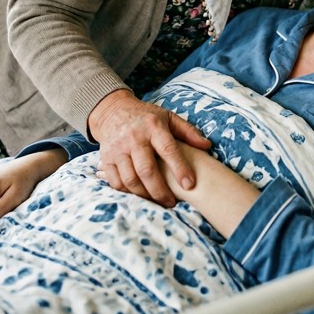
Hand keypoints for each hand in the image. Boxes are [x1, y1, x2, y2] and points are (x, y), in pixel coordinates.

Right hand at [88, 89, 210, 205]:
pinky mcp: (106, 159)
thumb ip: (188, 131)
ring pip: (131, 179)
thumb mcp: (168, 117)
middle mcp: (134, 138)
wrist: (113, 111)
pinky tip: (140, 195)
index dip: (180, 168)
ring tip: (158, 201)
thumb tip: (207, 146)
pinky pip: (116, 182)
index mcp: (153, 127)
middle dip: (161, 191)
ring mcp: (118, 149)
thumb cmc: (147, 117)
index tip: (190, 185)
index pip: (168, 149)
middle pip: (147, 170)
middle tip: (172, 203)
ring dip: (145, 195)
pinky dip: (129, 193)